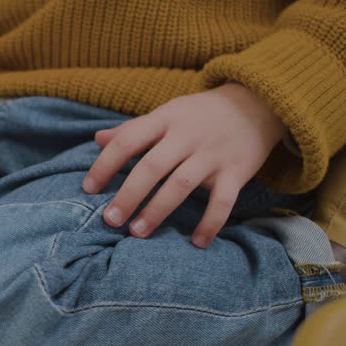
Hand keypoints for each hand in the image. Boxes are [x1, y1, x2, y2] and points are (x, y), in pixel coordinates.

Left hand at [82, 83, 287, 247]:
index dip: (105, 165)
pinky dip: (211, 223)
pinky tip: (196, 242)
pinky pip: (224, 201)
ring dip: (158, 210)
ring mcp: (213, 154)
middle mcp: (187, 136)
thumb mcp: (167, 113)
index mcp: (165, 119)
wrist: (257, 103)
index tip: (88, 189)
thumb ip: (133, 128)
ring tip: (137, 233)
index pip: (127, 140)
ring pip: (181, 184)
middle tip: (110, 221)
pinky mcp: (237, 171)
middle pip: (152, 167)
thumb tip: (97, 138)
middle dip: (128, 195)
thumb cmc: (200, 114)